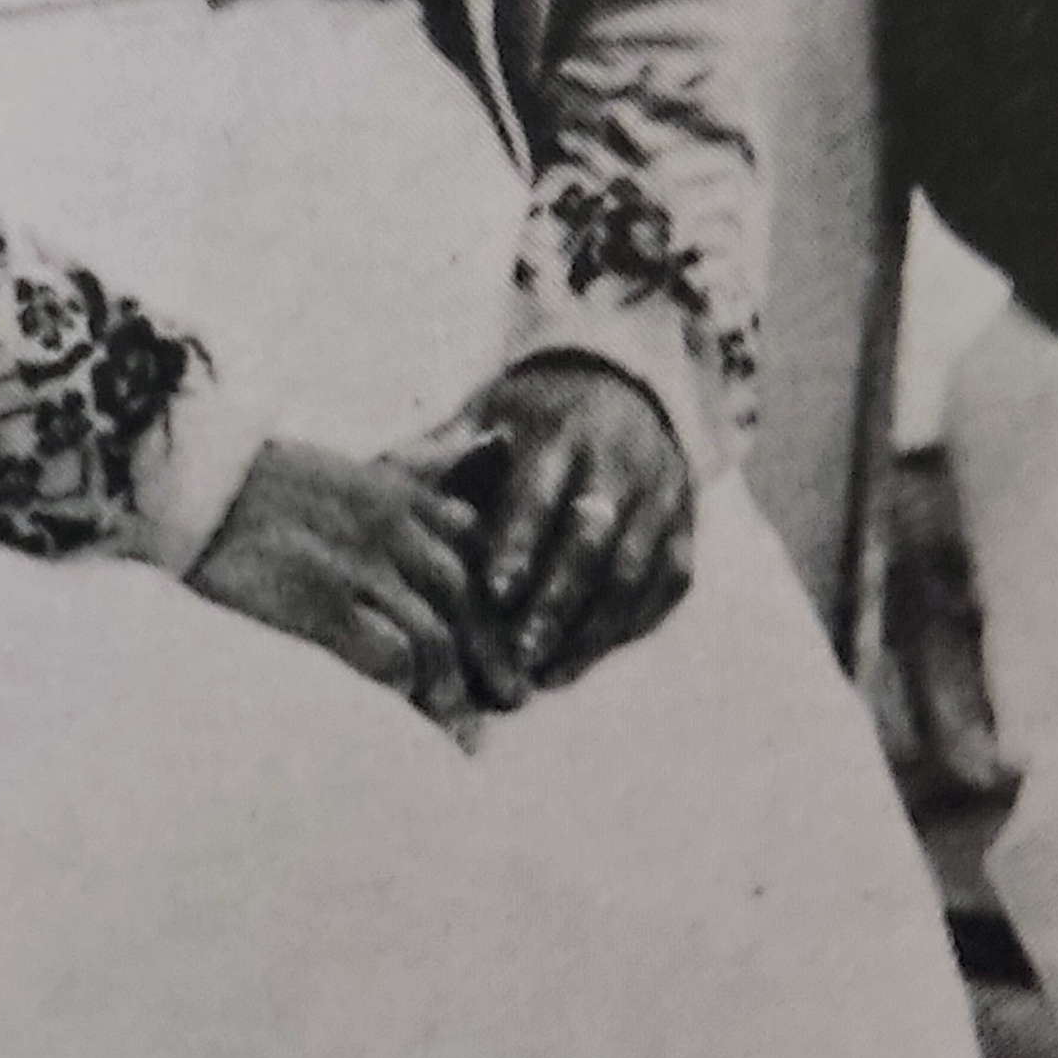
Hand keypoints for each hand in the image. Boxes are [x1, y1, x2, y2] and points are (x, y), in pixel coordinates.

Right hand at [187, 437, 482, 723]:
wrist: (188, 489)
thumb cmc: (260, 483)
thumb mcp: (352, 466)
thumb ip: (420, 472)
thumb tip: (493, 449)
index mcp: (398, 492)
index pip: (479, 549)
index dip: (500, 599)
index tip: (509, 639)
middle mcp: (390, 527)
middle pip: (468, 601)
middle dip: (491, 654)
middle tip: (508, 700)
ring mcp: (358, 566)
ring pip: (437, 637)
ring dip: (455, 689)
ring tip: (464, 732)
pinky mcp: (323, 603)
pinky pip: (390, 658)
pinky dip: (408, 693)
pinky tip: (410, 717)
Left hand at [413, 359, 693, 702]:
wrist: (621, 383)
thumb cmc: (530, 414)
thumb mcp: (485, 412)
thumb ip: (438, 450)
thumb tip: (372, 477)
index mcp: (562, 430)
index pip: (541, 492)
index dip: (520, 545)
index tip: (495, 594)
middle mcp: (621, 462)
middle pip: (595, 543)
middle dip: (557, 602)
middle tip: (520, 655)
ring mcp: (662, 496)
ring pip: (636, 574)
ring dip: (593, 630)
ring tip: (545, 673)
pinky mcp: (685, 526)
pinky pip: (667, 586)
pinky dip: (628, 627)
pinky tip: (584, 658)